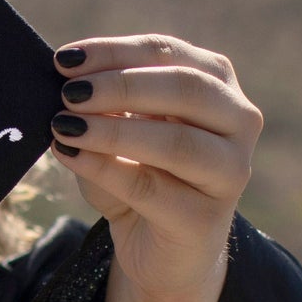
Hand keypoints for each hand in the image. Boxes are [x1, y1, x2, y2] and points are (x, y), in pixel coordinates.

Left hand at [51, 35, 263, 301]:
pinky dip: (104, 168)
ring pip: (177, 141)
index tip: (64, 60)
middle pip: (185, 88)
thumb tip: (64, 86)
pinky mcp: (206, 218)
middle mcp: (237, 122)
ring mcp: (230, 172)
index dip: (114, 52)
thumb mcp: (114, 130)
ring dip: (113, 130)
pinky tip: (69, 155)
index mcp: (216, 84)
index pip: (166, 52)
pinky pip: (151, 188)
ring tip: (63, 125)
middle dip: (120, 86)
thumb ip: (98, 106)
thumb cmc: (138, 174)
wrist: (160, 249)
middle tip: (68, 93)